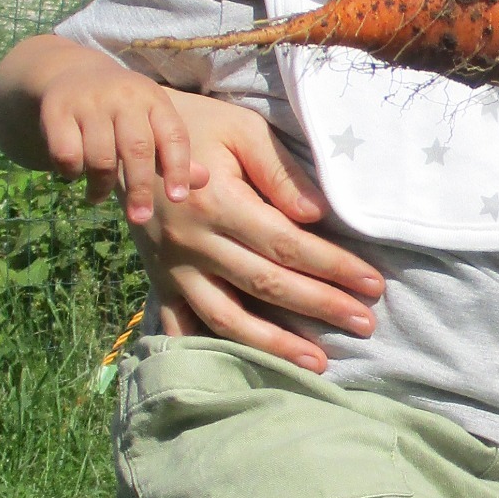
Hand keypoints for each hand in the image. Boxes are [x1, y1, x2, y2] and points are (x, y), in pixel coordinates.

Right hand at [36, 58, 209, 223]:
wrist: (71, 75)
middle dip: (141, 189)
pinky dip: (71, 173)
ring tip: (98, 195)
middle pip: (137, 149)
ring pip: (100, 158)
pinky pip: (66, 155)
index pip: (173, 136)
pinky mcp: (56, 110)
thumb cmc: (123, 113)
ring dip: (100, 186)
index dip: (178, 169)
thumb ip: (174, 154)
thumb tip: (203, 181)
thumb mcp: (152, 123)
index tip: (178, 199)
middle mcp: (124, 96)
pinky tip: (74, 174)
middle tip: (140, 218)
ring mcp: (89, 102)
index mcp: (154, 100)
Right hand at [127, 89, 382, 372]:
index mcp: (217, 202)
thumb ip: (280, 172)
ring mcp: (172, 268)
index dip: (333, 267)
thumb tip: (317, 214)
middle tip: (366, 324)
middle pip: (266, 285)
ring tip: (317, 362)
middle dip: (320, 306)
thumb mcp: (242, 130)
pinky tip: (240, 371)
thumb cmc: (198, 126)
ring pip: (225, 319)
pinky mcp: (159, 280)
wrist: (126, 133)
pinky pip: (180, 326)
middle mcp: (193, 243)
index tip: (372, 284)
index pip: (287, 245)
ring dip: (274, 345)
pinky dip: (207, 352)